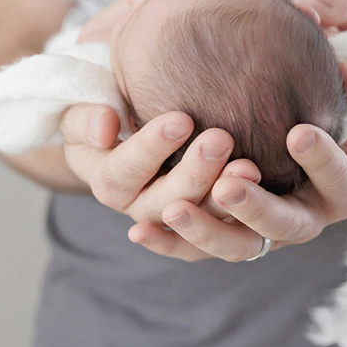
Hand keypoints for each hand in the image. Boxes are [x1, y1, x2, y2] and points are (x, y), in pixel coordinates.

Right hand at [60, 105, 250, 255]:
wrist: (134, 126)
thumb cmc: (111, 111)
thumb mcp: (84, 111)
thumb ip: (85, 118)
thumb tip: (104, 126)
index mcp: (108, 182)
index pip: (121, 174)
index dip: (149, 150)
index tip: (180, 119)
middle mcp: (139, 209)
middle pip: (161, 205)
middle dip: (192, 175)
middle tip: (220, 139)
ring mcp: (175, 219)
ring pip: (197, 227)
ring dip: (221, 201)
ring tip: (248, 168)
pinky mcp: (210, 221)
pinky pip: (226, 235)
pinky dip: (244, 218)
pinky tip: (262, 187)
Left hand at [118, 61, 346, 261]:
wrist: (265, 108)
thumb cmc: (306, 70)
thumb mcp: (329, 42)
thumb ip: (341, 12)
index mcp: (337, 181)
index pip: (341, 184)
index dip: (324, 162)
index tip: (298, 130)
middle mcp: (300, 214)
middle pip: (285, 227)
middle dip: (256, 206)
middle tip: (229, 182)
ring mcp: (256, 229)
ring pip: (236, 247)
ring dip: (206, 229)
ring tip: (176, 208)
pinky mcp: (215, 233)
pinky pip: (192, 249)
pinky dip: (168, 241)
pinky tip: (140, 232)